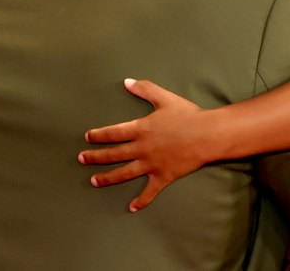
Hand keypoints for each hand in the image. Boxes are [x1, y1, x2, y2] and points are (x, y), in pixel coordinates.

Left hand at [78, 78, 208, 211]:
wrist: (207, 135)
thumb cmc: (187, 115)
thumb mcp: (164, 98)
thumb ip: (144, 89)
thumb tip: (127, 81)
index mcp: (141, 129)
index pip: (113, 133)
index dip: (98, 135)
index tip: (87, 137)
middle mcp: (142, 148)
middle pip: (113, 154)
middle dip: (95, 156)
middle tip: (81, 159)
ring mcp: (151, 164)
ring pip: (124, 173)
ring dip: (107, 178)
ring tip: (94, 181)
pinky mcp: (163, 176)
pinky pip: (150, 191)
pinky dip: (141, 201)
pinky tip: (132, 208)